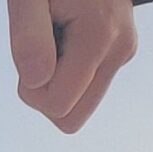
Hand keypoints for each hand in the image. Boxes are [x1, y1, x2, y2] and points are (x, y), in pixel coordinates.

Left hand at [6, 0, 139, 134]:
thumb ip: (29, 38)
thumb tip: (36, 81)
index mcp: (101, 38)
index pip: (58, 107)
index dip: (31, 88)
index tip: (29, 48)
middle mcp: (120, 50)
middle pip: (71, 117)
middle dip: (44, 91)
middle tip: (40, 45)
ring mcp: (123, 52)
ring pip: (79, 104)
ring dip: (56, 79)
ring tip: (55, 34)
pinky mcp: (120, 52)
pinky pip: (85, 86)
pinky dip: (67, 69)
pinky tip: (66, 34)